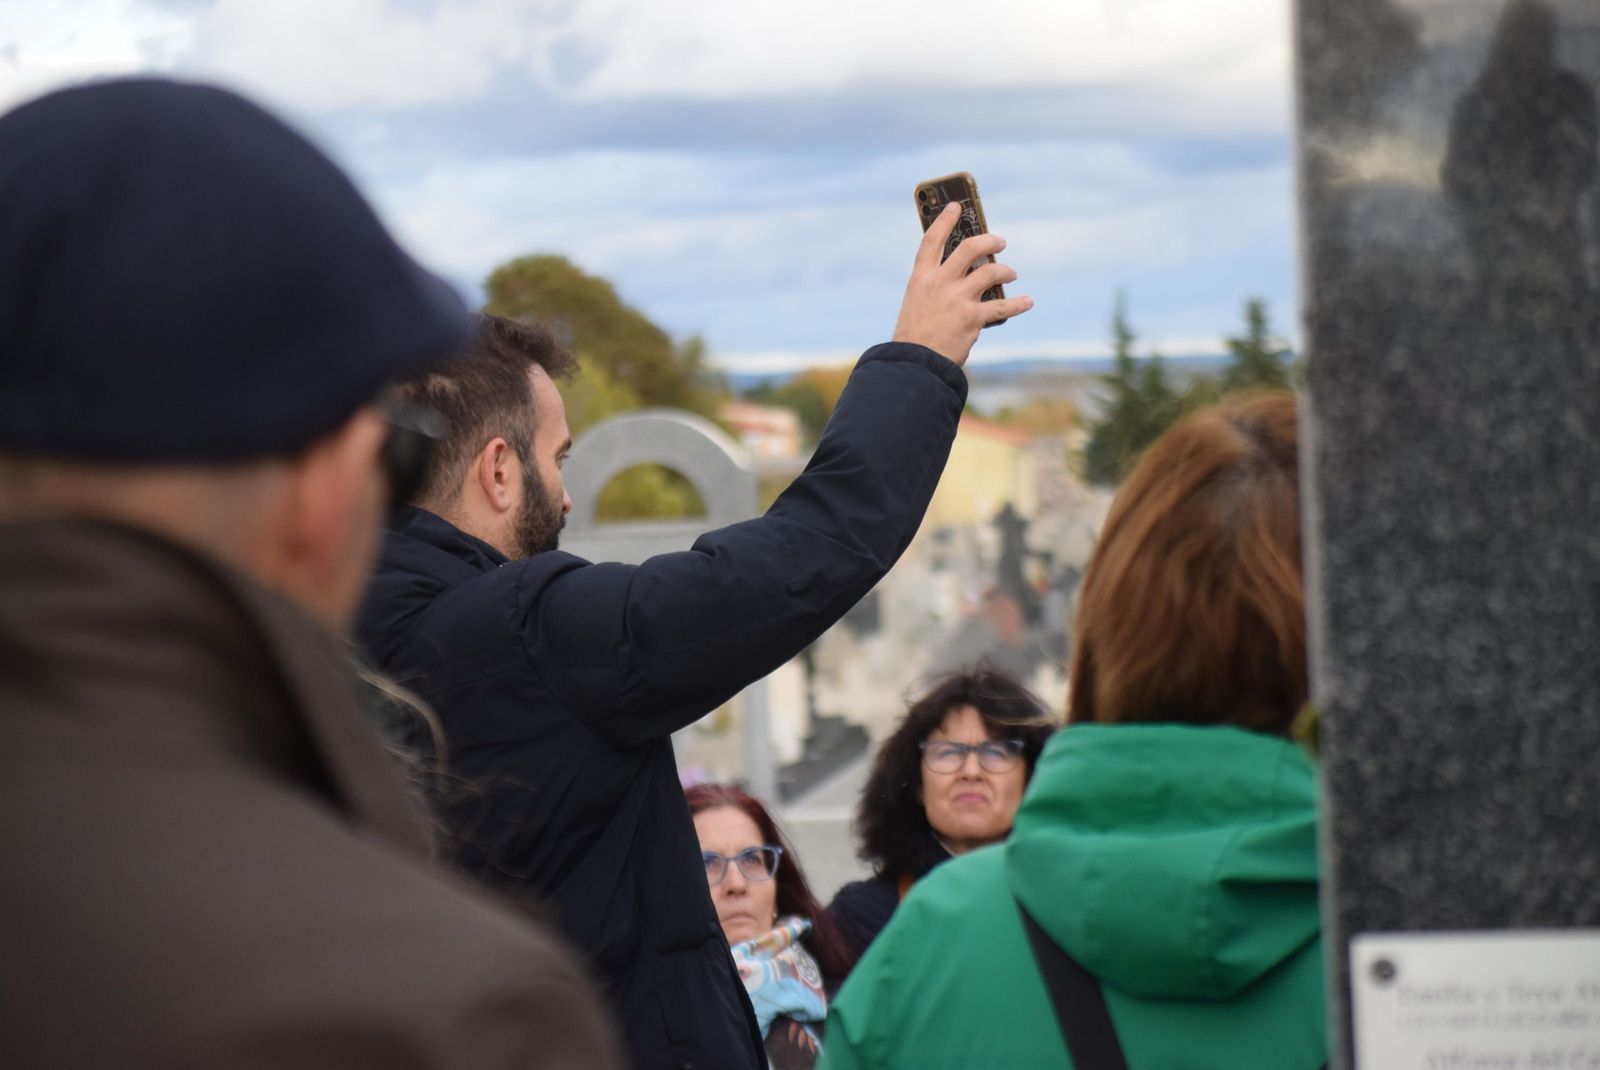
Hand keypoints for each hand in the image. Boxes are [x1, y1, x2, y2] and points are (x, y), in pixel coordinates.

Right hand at [891, 202, 1032, 365]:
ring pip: (991, 272)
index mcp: (921, 278)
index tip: (956, 207)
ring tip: (1012, 274)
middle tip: (1000, 242)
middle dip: (989, 241)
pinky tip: (1027, 301)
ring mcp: (957, 299)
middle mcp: (940, 283)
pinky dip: (1019, 303)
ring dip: (1006, 271)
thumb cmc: (915, 336)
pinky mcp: (973, 318)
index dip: (945, 220)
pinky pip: (1003, 306)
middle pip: (969, 248)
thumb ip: (935, 286)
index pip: (932, 240)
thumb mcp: (916, 303)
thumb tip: (966, 275)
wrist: (916, 364)